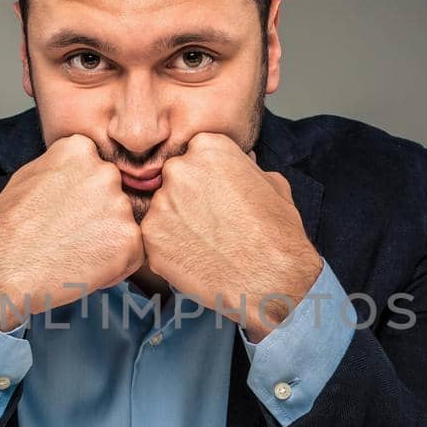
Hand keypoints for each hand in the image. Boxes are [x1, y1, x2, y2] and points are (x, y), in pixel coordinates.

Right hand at [0, 134, 142, 329]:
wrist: (0, 268)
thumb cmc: (5, 229)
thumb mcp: (30, 177)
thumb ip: (63, 169)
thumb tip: (81, 172)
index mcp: (79, 150)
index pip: (96, 170)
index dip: (82, 198)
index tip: (63, 213)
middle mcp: (104, 171)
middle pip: (114, 197)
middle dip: (98, 218)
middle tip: (68, 237)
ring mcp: (119, 205)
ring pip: (124, 226)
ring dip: (107, 243)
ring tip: (72, 253)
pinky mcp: (129, 239)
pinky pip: (134, 254)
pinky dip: (116, 267)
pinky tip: (84, 268)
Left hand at [138, 132, 322, 341]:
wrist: (270, 278)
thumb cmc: (277, 232)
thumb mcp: (272, 183)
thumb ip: (246, 167)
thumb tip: (243, 162)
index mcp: (208, 147)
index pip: (195, 154)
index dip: (207, 178)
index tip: (218, 196)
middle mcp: (179, 169)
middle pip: (174, 179)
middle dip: (187, 198)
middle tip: (210, 222)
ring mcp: (161, 203)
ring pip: (163, 209)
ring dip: (177, 223)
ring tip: (205, 243)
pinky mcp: (150, 237)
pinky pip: (155, 238)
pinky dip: (169, 249)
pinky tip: (195, 258)